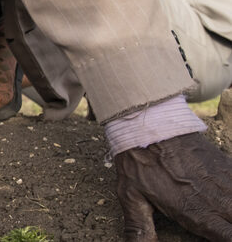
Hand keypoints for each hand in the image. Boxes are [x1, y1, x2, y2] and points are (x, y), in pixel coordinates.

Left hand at [115, 132, 231, 239]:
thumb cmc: (139, 163)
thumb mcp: (132, 198)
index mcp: (196, 213)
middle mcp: (217, 200)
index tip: (224, 236)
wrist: (151, 125)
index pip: (228, 237)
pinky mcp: (228, 167)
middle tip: (223, 225)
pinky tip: (228, 198)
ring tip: (225, 212)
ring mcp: (226, 182)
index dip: (228, 238)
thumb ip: (140, 228)